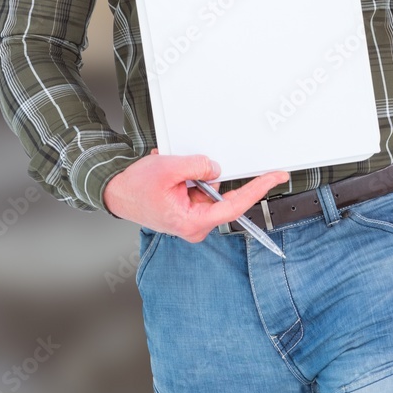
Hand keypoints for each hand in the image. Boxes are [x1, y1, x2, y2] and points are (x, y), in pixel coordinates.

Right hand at [102, 149, 288, 241]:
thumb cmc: (136, 186)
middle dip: (208, 176)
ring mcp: (193, 218)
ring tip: (173, 170)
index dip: (259, 189)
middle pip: (222, 195)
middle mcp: (196, 225)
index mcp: (194, 221)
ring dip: (195, 176)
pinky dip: (190, 178)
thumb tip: (218, 169)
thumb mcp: (170, 168)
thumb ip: (198, 167)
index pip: (235, 205)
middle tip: (186, 167)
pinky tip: (174, 174)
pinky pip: (201, 189)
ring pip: (211, 190)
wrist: (116, 191)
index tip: (277, 176)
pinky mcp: (188, 211)